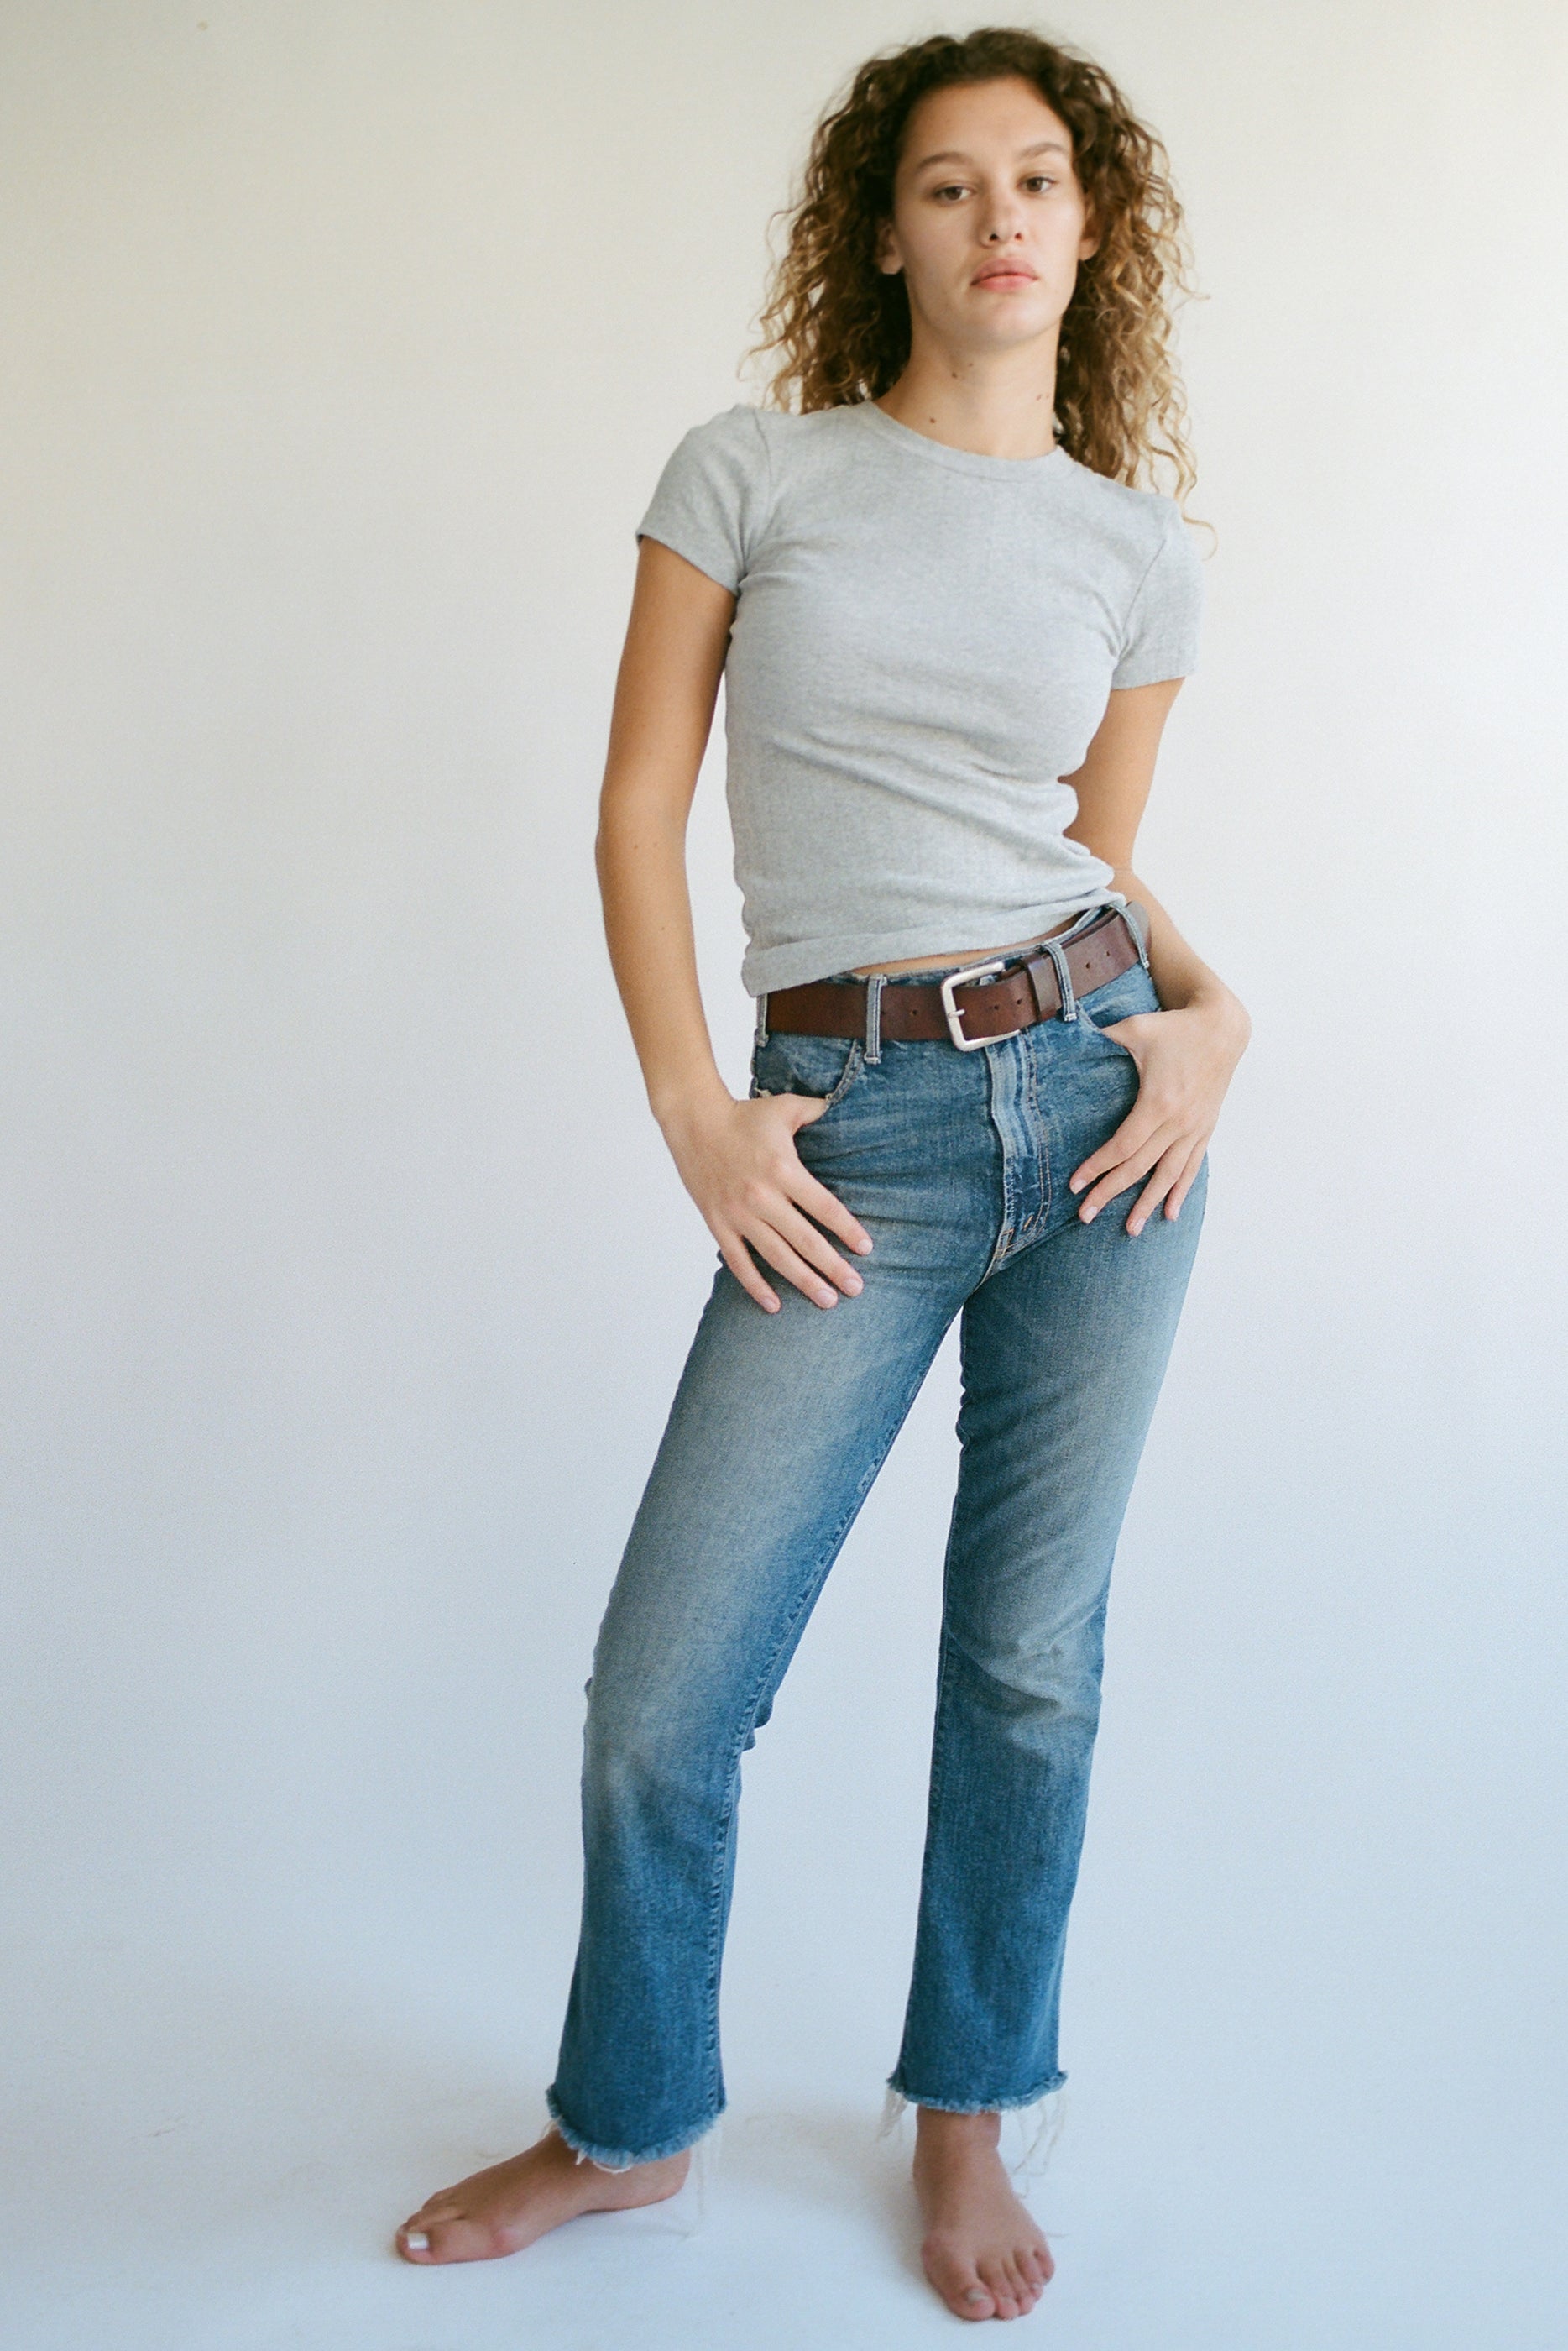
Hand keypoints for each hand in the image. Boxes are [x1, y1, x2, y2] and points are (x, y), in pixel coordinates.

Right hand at [659, 1088, 873, 1313]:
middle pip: (805, 1240)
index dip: (847, 1230)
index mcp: (783, 1169)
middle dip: (833, 1267)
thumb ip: (818, 1110)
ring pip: (776, 1256)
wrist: (694, 1121)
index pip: (824, 1207)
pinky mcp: (718, 1223)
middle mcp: (762, 1196)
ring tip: (827, 1301)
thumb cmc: (743, 1115)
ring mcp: (738, 1213)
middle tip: (855, 1288)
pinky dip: (755, 1285)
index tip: (865, 1250)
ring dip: (803, 1281)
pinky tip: (774, 1305)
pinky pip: (738, 1261)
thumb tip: (846, 1107)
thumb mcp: (785, 1108)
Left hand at [1068, 991, 1249, 1236]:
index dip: (1097, 1167)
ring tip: (1131, 1229)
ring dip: (1148, 1204)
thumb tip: (1061, 1039)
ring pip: (1168, 1176)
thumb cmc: (1174, 1028)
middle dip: (1110, 1193)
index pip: (1122, 1147)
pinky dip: (1180, 1192)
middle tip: (1085, 1216)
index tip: (1075, 1184)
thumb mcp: (1134, 1028)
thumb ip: (1100, 1039)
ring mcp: (1195, 1129)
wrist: (1222, 1027)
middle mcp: (1179, 1123)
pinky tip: (1170, 1213)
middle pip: (1139, 1168)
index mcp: (1159, 1103)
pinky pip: (1191, 1167)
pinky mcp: (1205, 1129)